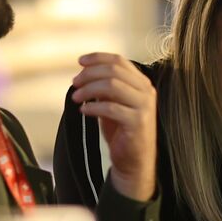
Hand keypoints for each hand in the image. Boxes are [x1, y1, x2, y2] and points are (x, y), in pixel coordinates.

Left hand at [72, 54, 156, 200]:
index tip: (79, 62)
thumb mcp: (113, 104)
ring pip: (112, 86)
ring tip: (76, 97)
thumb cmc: (122, 132)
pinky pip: (111, 108)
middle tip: (74, 83)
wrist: (134, 162)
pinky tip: (83, 110)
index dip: (97, 58)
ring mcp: (144, 106)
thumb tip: (85, 73)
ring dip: (89, 89)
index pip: (119, 61)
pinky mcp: (138, 122)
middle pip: (114, 71)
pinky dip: (93, 107)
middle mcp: (146, 91)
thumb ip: (105, 87)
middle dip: (90, 74)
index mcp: (141, 83)